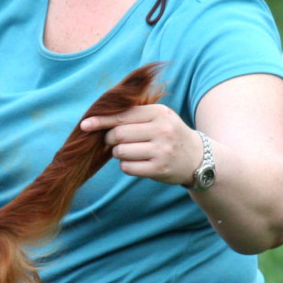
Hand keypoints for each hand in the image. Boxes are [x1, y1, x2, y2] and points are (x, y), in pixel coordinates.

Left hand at [79, 104, 203, 184]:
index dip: (101, 121)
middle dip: (109, 139)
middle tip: (113, 140)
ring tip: (130, 150)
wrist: (198, 158)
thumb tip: (98, 117)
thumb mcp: (159, 116)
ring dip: (117, 152)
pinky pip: (127, 167)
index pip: (122, 115)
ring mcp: (161, 151)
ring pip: (120, 152)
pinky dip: (126, 165)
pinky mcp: (158, 169)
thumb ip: (134, 113)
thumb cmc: (169, 134)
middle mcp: (161, 130)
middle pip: (118, 134)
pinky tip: (137, 161)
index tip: (85, 125)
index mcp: (159, 113)